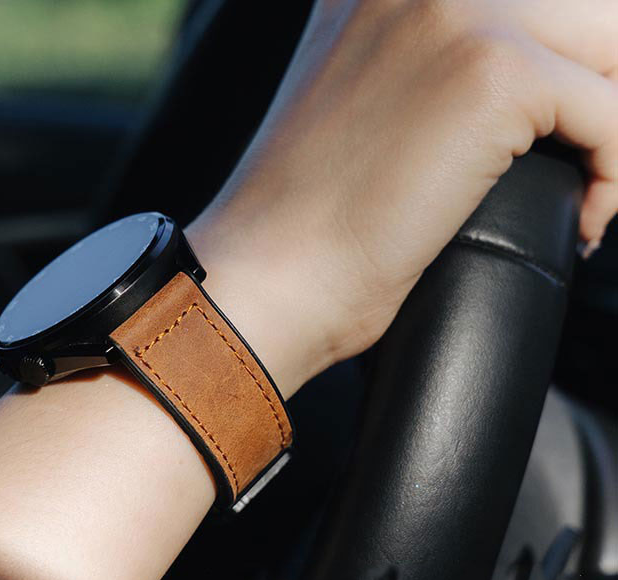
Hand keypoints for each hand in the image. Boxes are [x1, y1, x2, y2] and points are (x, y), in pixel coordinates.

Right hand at [188, 0, 617, 396]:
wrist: (271, 277)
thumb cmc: (312, 227)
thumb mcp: (362, 112)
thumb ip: (424, 71)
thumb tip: (516, 96)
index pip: (527, 4)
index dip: (562, 63)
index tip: (569, 127)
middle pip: (587, 12)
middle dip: (600, 90)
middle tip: (586, 161)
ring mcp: (456, 13)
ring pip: (612, 46)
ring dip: (612, 130)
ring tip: (588, 191)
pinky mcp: (491, 73)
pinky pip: (613, 115)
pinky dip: (613, 179)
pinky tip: (580, 227)